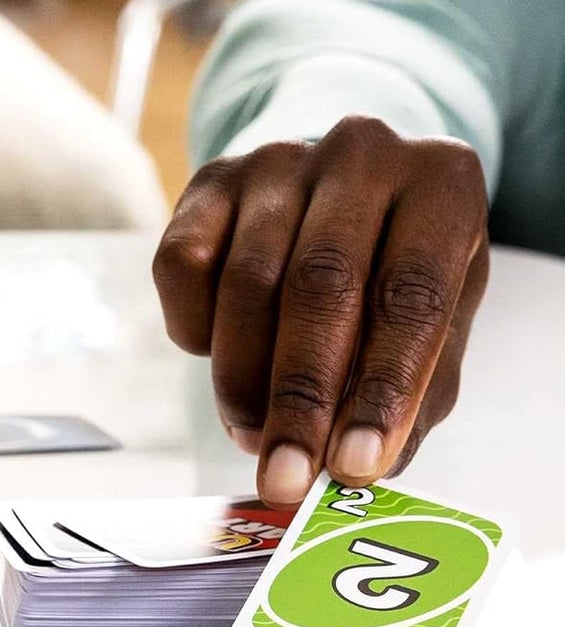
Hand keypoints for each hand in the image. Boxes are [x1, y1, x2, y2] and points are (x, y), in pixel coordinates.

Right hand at [153, 118, 489, 505]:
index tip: (353, 464)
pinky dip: (197, 329)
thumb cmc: (396, 263)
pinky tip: (222, 353)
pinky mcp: (210, 180)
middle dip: (299, 396)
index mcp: (442, 182)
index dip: (381, 389)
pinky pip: (183, 267)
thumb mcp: (438, 320)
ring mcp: (278, 160)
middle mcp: (362, 153)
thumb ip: (410, 392)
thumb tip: (357, 465)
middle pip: (320, 286)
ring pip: (245, 283)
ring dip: (242, 380)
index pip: (411, 296)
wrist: (339, 188)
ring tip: (254, 435)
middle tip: (284, 473)